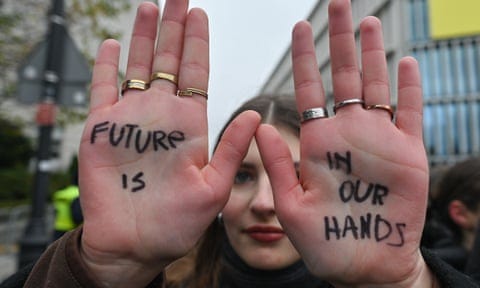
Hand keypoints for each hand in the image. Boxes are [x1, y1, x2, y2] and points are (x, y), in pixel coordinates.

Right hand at [78, 2, 258, 285]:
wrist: (135, 244)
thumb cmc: (176, 224)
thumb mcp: (213, 187)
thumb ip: (231, 148)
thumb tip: (257, 113)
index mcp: (190, 125)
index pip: (195, 73)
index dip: (197, 43)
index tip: (200, 14)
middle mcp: (162, 116)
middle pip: (168, 61)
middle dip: (173, 28)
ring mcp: (131, 120)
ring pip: (138, 67)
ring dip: (143, 37)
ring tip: (150, 7)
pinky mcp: (101, 130)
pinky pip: (103, 89)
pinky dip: (106, 66)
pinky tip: (114, 44)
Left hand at [256, 0, 430, 285]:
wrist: (365, 267)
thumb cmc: (325, 244)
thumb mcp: (292, 206)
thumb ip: (280, 165)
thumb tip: (263, 124)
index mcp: (317, 143)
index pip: (308, 90)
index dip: (304, 58)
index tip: (299, 26)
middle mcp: (346, 134)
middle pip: (343, 76)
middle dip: (339, 41)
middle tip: (336, 4)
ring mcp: (378, 141)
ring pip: (376, 86)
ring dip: (372, 54)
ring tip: (367, 21)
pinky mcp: (408, 154)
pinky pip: (410, 113)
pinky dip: (409, 89)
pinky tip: (405, 62)